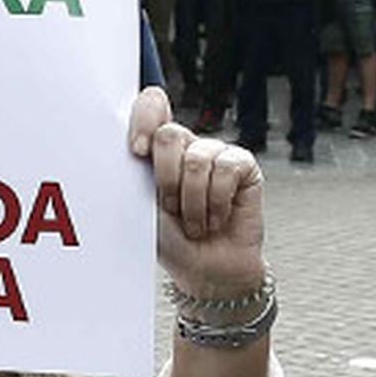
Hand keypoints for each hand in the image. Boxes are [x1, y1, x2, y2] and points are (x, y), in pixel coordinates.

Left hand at [128, 87, 264, 294]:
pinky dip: (217, 201)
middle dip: (166, 180)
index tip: (137, 151)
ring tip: (195, 223)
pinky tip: (217, 219)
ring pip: (196, 158)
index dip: (145, 118)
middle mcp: (187, 146)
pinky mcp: (243, 166)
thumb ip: (137, 173)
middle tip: (171, 209)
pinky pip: (226, 168)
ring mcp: (216, 153)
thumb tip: (132, 147)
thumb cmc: (171, 240)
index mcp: (158, 149)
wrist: (205, 271)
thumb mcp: (141, 207)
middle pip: (169, 134)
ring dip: (192, 201)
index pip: (152, 106)